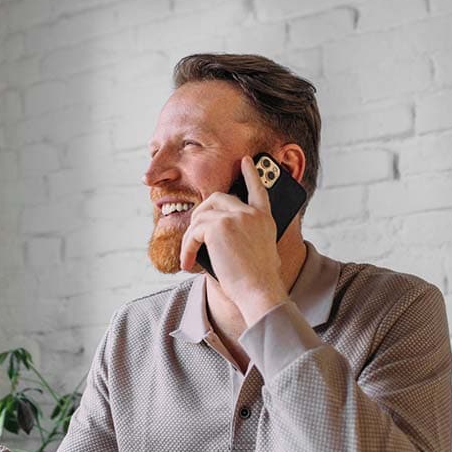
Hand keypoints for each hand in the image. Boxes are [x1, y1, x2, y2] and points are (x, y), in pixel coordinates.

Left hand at [180, 156, 288, 324]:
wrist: (259, 291)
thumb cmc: (259, 281)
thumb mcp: (262, 252)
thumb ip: (249, 236)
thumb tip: (225, 237)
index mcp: (264, 218)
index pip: (258, 189)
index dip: (251, 174)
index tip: (244, 161)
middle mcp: (251, 212)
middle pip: (218, 198)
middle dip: (202, 214)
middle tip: (195, 234)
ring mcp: (234, 216)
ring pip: (200, 217)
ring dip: (190, 238)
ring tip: (190, 257)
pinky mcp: (217, 227)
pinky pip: (193, 232)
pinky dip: (186, 248)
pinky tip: (188, 262)